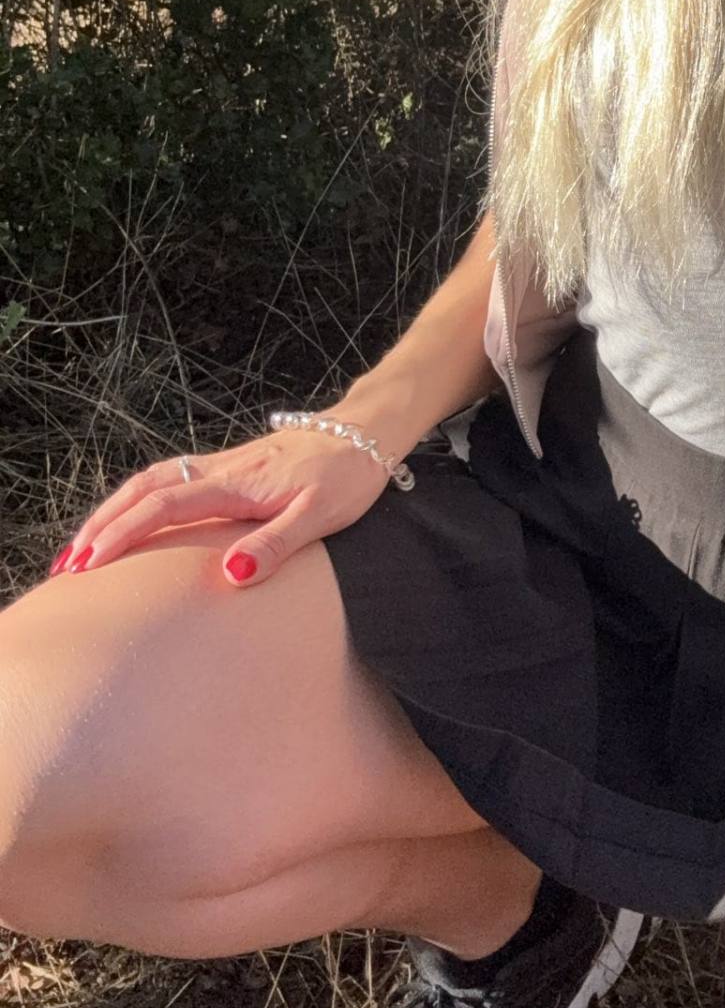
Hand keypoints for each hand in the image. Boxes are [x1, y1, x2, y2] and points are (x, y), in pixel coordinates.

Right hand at [47, 427, 393, 588]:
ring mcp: (229, 464)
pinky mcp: (238, 464)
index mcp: (238, 485)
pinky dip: (145, 495)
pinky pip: (177, 476)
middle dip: (104, 523)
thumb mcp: (321, 516)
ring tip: (90, 541)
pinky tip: (140, 513)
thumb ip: (275, 546)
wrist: (371, 430)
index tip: (88, 563)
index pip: (164, 507)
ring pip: (157, 478)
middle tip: (70, 561)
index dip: (122, 534)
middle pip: (146, 489)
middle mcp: (224, 470)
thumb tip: (229, 577)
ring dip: (118, 507)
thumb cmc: (351, 474)